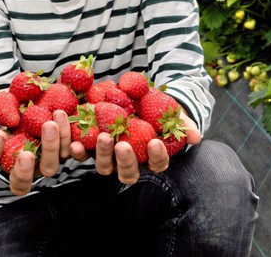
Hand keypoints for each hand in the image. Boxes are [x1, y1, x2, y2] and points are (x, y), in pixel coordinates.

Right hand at [0, 97, 71, 195]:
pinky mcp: (66, 150)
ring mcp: (47, 159)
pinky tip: (76, 139)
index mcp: (2, 154)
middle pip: (21, 181)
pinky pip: (72, 156)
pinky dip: (75, 149)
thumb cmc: (14, 100)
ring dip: (50, 149)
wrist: (42, 93)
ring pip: (49, 168)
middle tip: (26, 153)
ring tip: (50, 124)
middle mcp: (24, 164)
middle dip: (23, 170)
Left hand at [69, 108, 202, 183]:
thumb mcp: (174, 114)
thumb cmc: (160, 109)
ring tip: (103, 137)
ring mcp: (109, 157)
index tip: (155, 142)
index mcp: (152, 158)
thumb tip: (196, 137)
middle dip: (125, 160)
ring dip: (102, 155)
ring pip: (105, 166)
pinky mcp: (91, 147)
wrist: (139, 97)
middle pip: (128, 172)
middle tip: (123, 145)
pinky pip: (82, 154)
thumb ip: (184, 125)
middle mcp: (130, 162)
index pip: (158, 164)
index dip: (157, 156)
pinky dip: (77, 150)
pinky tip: (73, 141)